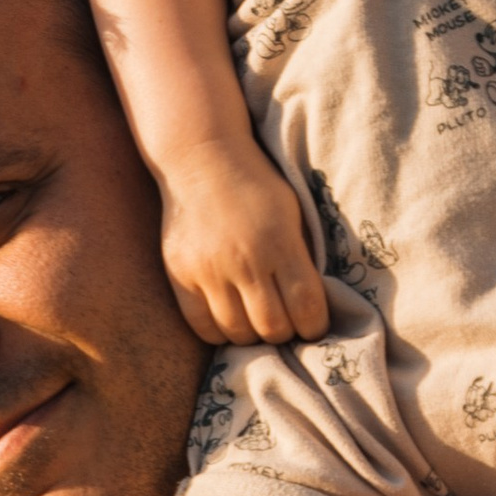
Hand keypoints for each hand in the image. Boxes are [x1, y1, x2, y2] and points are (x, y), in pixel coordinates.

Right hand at [157, 140, 329, 344]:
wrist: (202, 159)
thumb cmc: (256, 186)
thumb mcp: (293, 214)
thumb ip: (302, 257)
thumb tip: (314, 307)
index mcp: (280, 242)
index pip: (307, 307)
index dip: (315, 326)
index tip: (314, 325)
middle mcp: (245, 261)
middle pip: (273, 328)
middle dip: (286, 333)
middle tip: (286, 324)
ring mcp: (209, 270)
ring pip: (238, 333)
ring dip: (254, 336)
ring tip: (258, 322)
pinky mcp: (180, 275)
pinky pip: (203, 327)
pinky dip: (221, 333)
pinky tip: (230, 320)